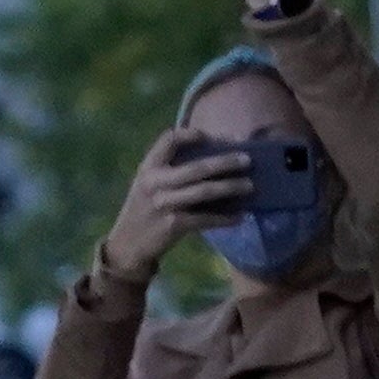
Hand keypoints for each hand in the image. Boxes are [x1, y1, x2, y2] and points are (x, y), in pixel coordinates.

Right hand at [103, 130, 248, 284]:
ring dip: (231, 187)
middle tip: (248, 160)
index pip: (169, 140)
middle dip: (225, 162)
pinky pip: (206, 218)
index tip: (215, 137)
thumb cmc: (145, 208)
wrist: (128, 244)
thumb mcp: (149, 183)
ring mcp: (164, 204)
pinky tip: (240, 216)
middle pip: (196, 167)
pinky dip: (225, 218)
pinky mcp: (174, 224)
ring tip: (250, 186)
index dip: (192, 134)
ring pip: (205, 191)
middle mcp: (155, 183)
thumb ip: (171, 170)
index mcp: (149, 168)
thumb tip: (216, 156)